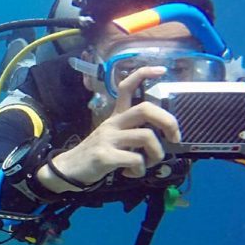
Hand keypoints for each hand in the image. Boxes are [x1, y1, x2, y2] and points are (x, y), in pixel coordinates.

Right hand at [38, 66, 180, 191]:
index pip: (126, 87)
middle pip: (145, 109)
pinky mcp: (105, 156)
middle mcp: (113, 123)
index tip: (162, 70)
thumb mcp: (113, 137)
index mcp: (116, 117)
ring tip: (148, 163)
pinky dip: (140, 170)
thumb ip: (133, 133)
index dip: (144, 75)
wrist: (69, 169)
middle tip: (174, 138)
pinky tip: (131, 173)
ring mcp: (108, 139)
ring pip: (146, 137)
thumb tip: (161, 139)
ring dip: (157, 154)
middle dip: (169, 122)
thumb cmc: (96, 153)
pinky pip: (135, 160)